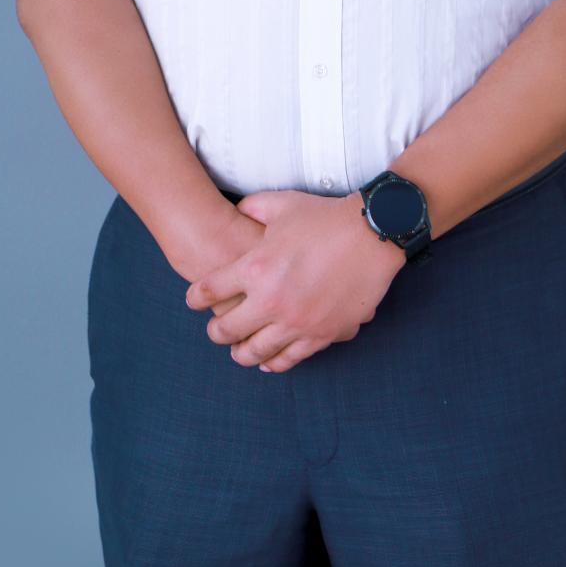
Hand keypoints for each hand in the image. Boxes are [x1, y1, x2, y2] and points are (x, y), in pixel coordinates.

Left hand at [184, 189, 404, 373]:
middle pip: (226, 330)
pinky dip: (273, 361)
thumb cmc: (325, 217)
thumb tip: (236, 212)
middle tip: (215, 330)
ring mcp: (295, 322)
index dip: (196, 297)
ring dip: (241, 352)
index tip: (194, 300)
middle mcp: (270, 300)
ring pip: (254, 352)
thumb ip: (251, 208)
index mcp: (255, 267)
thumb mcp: (281, 204)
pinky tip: (268, 360)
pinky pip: (288, 359)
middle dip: (215, 331)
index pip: (209, 291)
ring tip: (238, 350)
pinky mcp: (320, 335)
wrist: (371, 235)